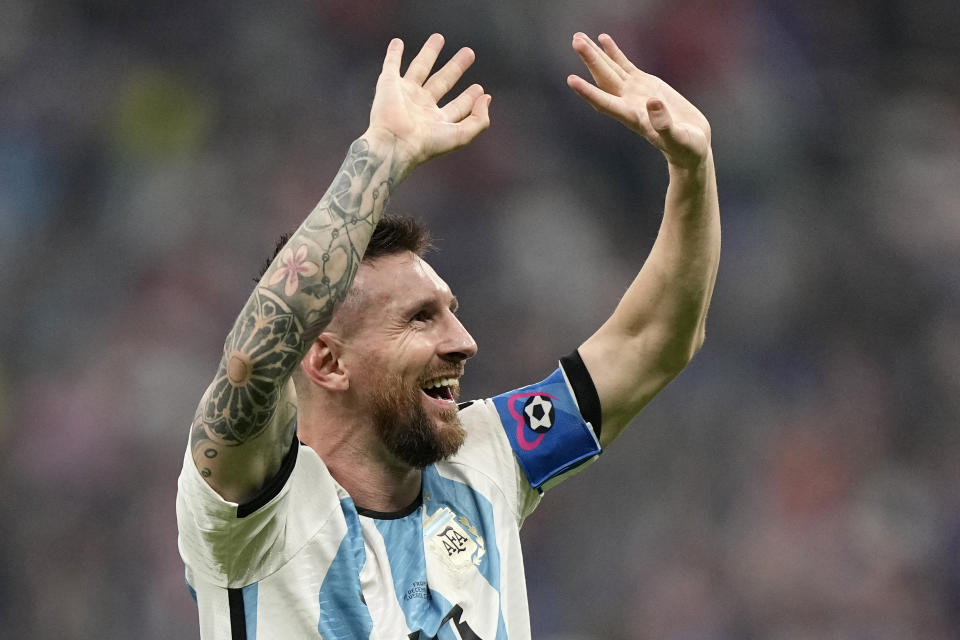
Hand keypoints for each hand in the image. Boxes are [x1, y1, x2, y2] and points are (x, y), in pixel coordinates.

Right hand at [366, 34, 491, 170]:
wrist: (394, 143)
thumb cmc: (427, 143)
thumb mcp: (462, 135)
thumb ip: (480, 119)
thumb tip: (486, 97)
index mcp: (437, 121)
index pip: (457, 106)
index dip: (469, 98)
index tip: (479, 89)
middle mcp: (421, 107)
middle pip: (442, 82)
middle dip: (456, 68)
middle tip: (469, 52)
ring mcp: (405, 95)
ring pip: (419, 69)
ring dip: (428, 53)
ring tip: (439, 38)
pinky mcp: (388, 85)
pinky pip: (391, 65)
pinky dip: (393, 54)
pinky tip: (397, 42)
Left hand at [567, 33, 710, 169]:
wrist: (691, 144)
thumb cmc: (685, 147)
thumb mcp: (678, 139)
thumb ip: (664, 123)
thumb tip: (653, 102)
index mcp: (633, 117)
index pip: (605, 103)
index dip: (589, 92)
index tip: (571, 80)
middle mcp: (628, 103)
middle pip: (604, 79)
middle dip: (591, 60)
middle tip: (576, 40)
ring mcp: (634, 92)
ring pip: (611, 69)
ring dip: (595, 54)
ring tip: (579, 37)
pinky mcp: (645, 84)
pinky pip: (624, 65)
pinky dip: (613, 53)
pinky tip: (603, 39)